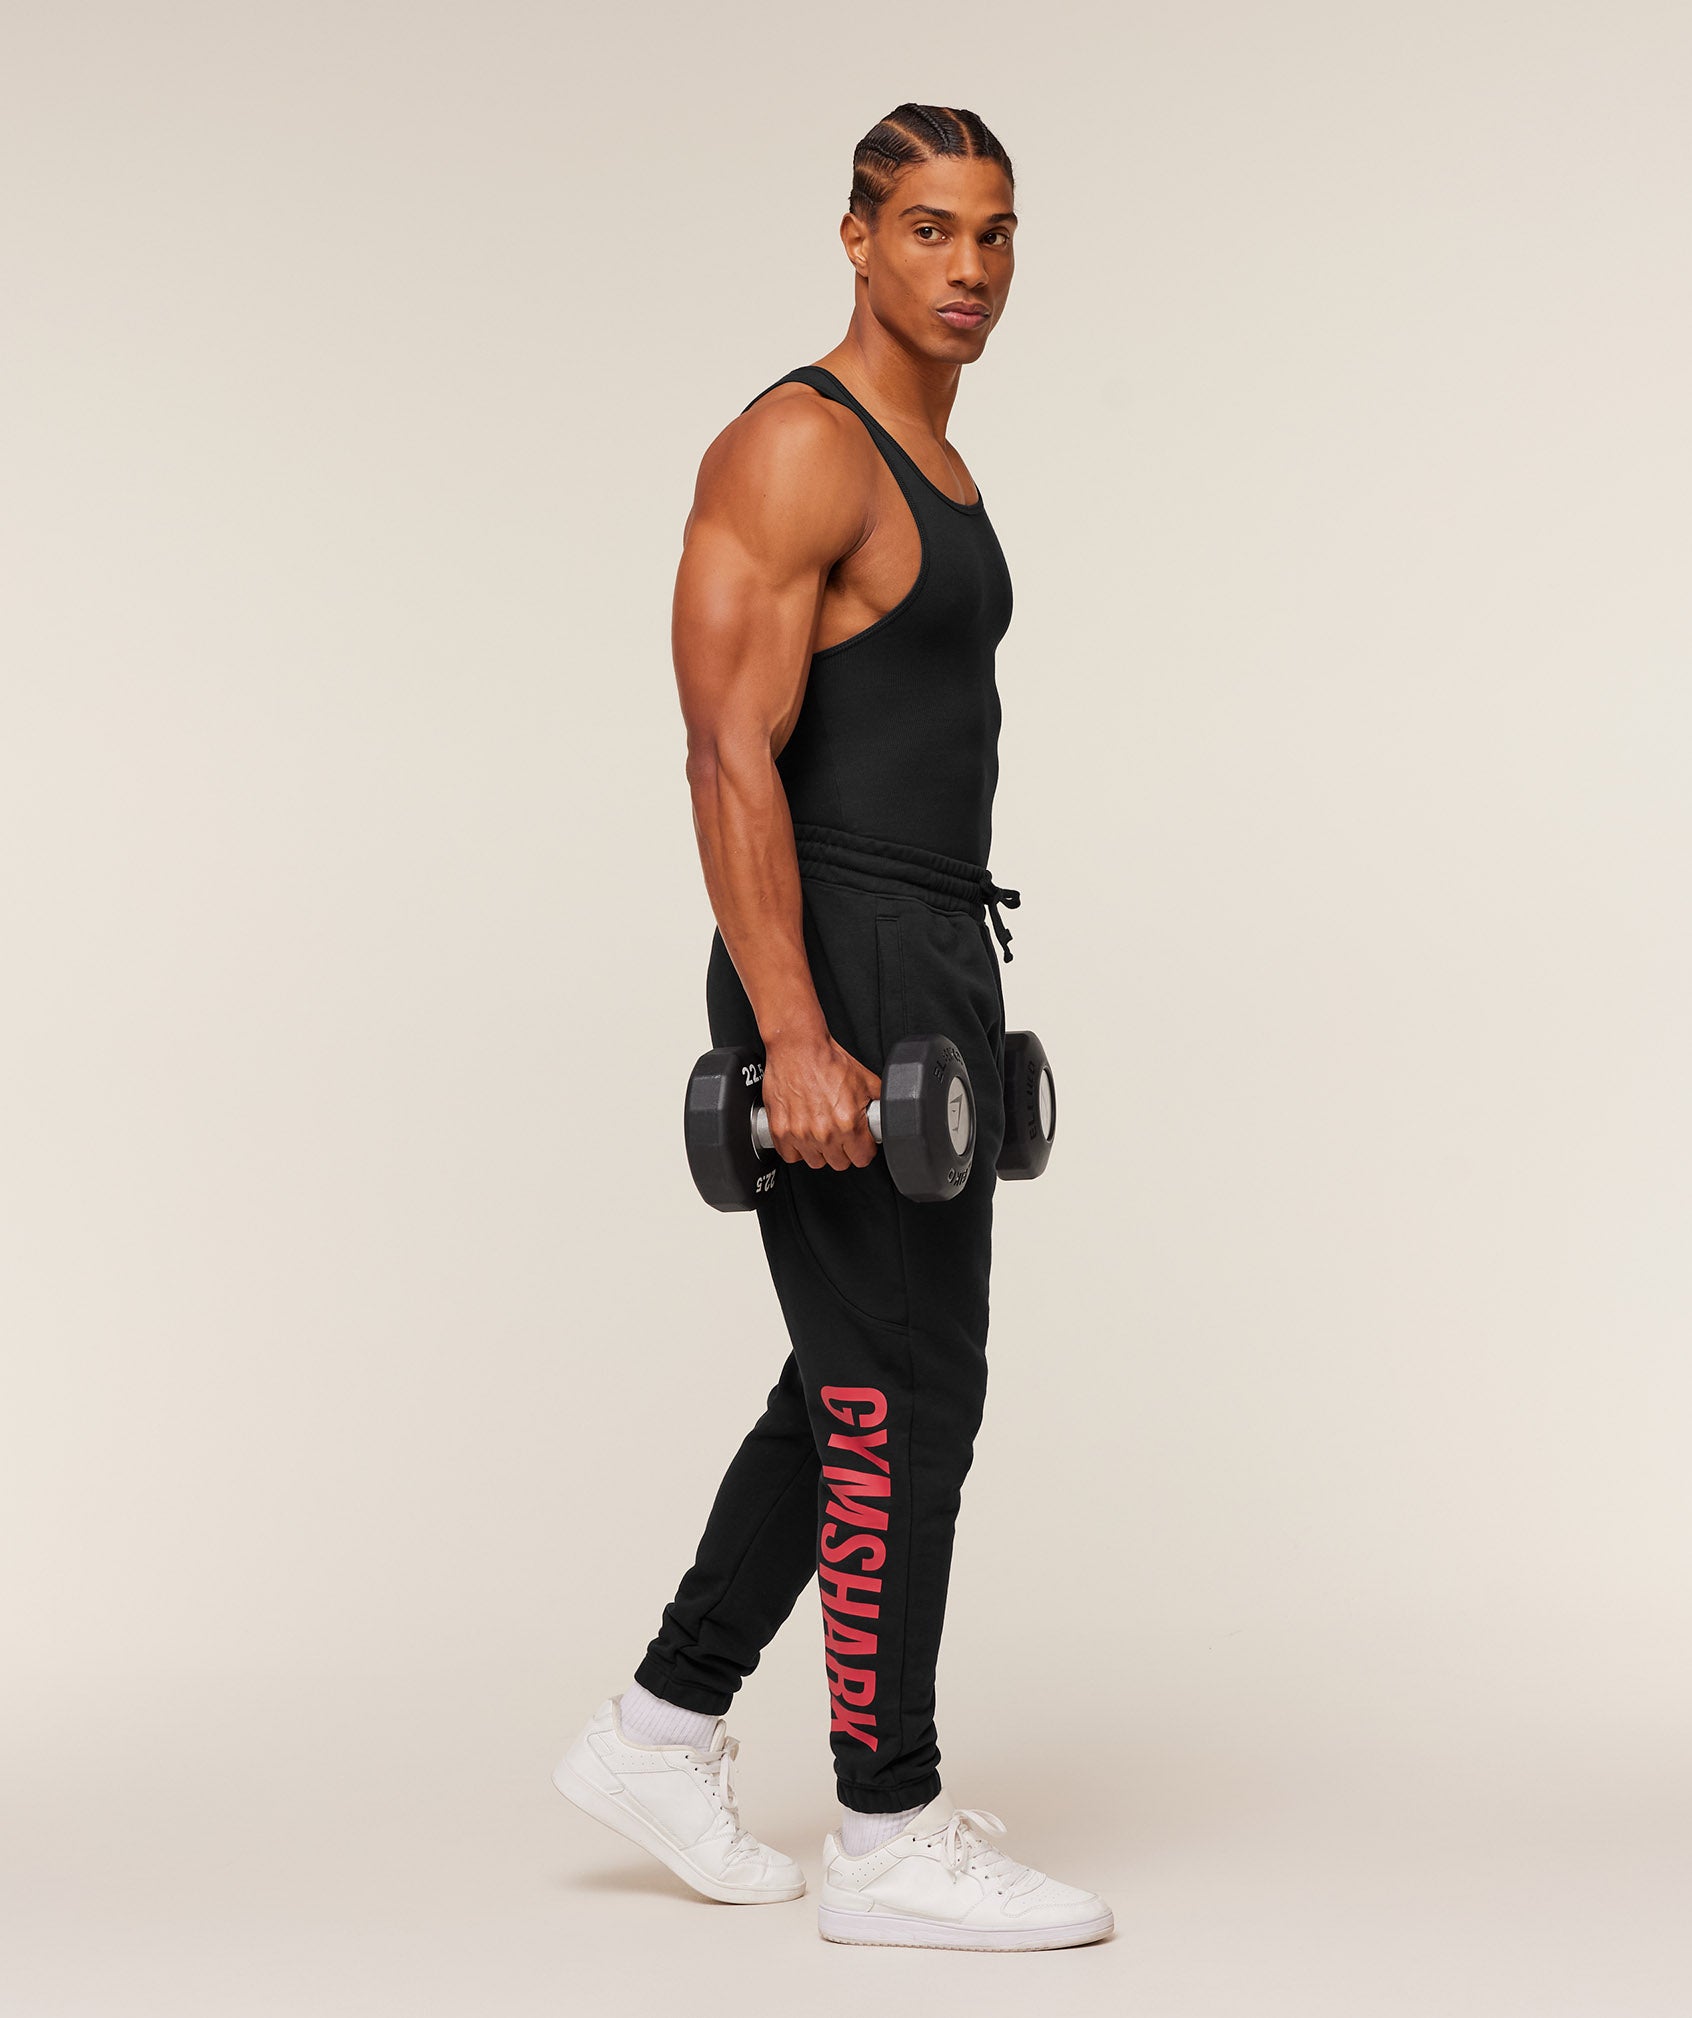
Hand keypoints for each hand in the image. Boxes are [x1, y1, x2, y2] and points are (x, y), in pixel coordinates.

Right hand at [759, 1031, 880, 1171]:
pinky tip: (803, 1133)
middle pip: (840, 1163)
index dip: (864, 1149)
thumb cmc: (828, 1060)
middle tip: (840, 1132)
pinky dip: (796, 1148)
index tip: (860, 1142)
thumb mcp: (866, 1080)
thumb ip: (879, 1103)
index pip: (863, 1158)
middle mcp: (824, 1132)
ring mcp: (800, 1133)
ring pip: (816, 1161)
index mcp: (848, 1123)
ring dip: (819, 1150)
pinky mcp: (780, 1130)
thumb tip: (887, 1116)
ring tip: (820, 1130)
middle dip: (843, 1150)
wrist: (798, 1046)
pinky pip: (791, 1155)